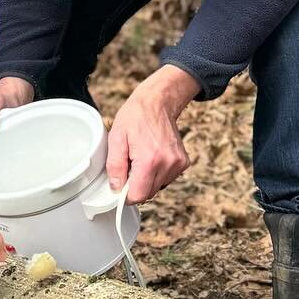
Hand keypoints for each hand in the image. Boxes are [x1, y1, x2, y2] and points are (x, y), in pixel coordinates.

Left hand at [107, 66, 199, 203]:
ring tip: (142, 158)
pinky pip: (167, 179)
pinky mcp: (183, 162)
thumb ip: (114, 167)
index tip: (121, 184)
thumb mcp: (116, 138)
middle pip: (148, 193)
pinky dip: (158, 173)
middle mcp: (167, 164)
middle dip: (136, 185)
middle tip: (130, 165)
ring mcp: (178, 164)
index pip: (138, 196)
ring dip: (147, 179)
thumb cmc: (136, 116)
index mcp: (149, 159)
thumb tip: (116, 189)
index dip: (126, 194)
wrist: (158, 102)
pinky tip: (153, 157)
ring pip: (158, 187)